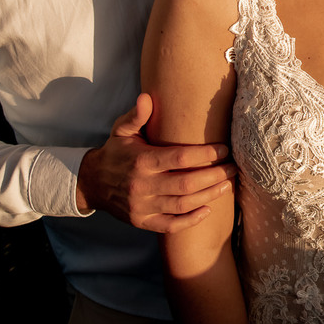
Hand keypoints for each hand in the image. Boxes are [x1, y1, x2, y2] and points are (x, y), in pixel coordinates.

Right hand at [76, 93, 236, 232]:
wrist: (90, 183)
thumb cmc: (114, 153)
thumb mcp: (121, 131)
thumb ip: (137, 116)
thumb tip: (147, 97)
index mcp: (141, 161)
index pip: (180, 158)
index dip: (206, 154)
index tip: (224, 149)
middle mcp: (142, 186)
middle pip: (186, 183)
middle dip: (214, 175)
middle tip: (233, 167)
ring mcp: (142, 207)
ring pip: (182, 205)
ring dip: (209, 196)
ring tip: (227, 185)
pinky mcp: (142, 222)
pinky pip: (170, 226)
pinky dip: (191, 220)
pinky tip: (208, 210)